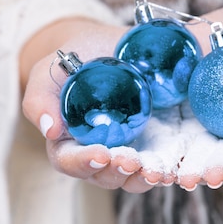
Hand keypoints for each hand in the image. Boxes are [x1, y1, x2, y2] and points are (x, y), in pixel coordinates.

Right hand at [22, 20, 161, 192]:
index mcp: (69, 141)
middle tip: (132, 162)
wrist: (109, 46)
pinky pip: (164, 161)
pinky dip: (172, 167)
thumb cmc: (74, 59)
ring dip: (146, 177)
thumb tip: (50, 130)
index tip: (100, 154)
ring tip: (158, 171)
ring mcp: (130, 150)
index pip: (70, 162)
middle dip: (119, 172)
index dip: (83, 162)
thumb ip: (40, 97)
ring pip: (136, 176)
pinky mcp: (158, 144)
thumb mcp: (51, 70)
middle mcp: (100, 153)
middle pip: (106, 175)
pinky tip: (182, 166)